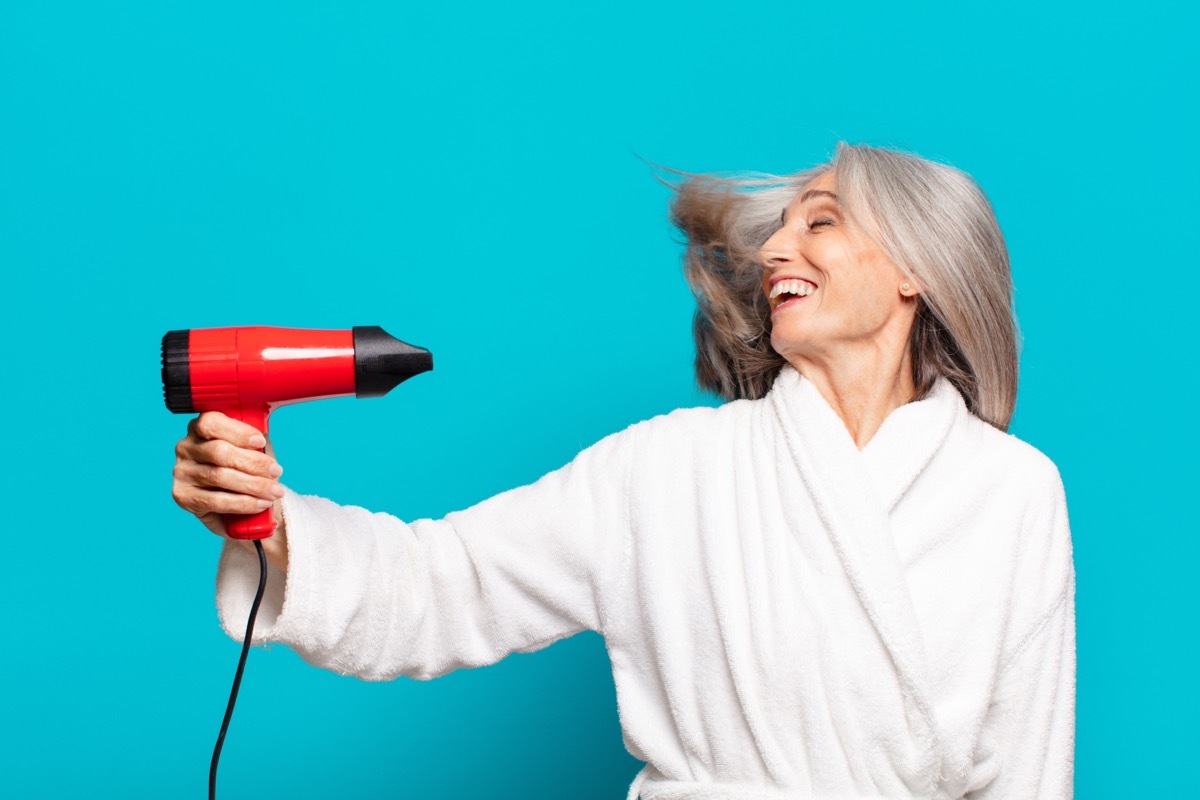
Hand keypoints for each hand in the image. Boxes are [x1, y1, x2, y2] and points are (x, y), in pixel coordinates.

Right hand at [172, 411, 288, 571]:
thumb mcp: (252, 449)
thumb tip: (262, 444)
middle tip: (276, 472)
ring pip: (219, 476)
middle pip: (219, 452)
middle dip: (253, 463)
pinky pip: (216, 501)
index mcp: (200, 428)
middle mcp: (186, 448)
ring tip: (274, 491)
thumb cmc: (246, 466)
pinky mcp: (184, 496)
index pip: (211, 423)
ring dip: (253, 485)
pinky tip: (260, 503)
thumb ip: (254, 442)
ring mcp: (182, 472)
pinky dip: (243, 503)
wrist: (240, 501)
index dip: (237, 432)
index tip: (260, 442)